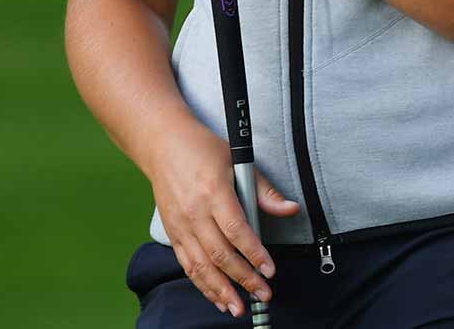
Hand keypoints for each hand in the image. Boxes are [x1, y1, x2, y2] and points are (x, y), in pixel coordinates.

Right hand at [145, 121, 300, 317]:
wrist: (162, 144)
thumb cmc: (202, 149)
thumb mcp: (238, 161)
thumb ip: (264, 191)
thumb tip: (291, 209)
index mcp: (213, 192)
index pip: (236, 230)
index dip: (254, 253)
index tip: (270, 269)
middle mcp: (194, 212)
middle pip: (220, 254)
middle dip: (244, 278)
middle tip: (263, 293)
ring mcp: (180, 225)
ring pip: (201, 266)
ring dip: (221, 290)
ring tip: (239, 308)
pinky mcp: (172, 233)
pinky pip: (188, 264)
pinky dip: (202, 284)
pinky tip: (216, 297)